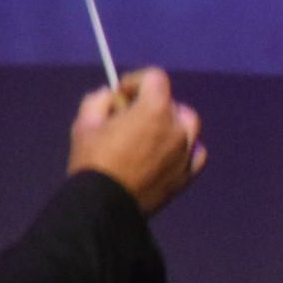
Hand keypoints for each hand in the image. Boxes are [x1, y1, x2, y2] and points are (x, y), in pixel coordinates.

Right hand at [68, 68, 204, 214]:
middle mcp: (177, 129)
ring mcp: (186, 152)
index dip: (136, 81)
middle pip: (171, 102)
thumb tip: (111, 95)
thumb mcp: (86, 123)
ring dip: (171, 122)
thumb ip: (99, 100)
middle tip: (130, 116)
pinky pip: (196, 152)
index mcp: (154, 110)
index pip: (156, 78)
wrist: (107, 204)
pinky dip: (186, 146)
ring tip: (150, 133)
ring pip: (188, 124)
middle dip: (151, 102)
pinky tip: (168, 151)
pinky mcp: (188, 174)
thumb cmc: (94, 161)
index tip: (122, 95)